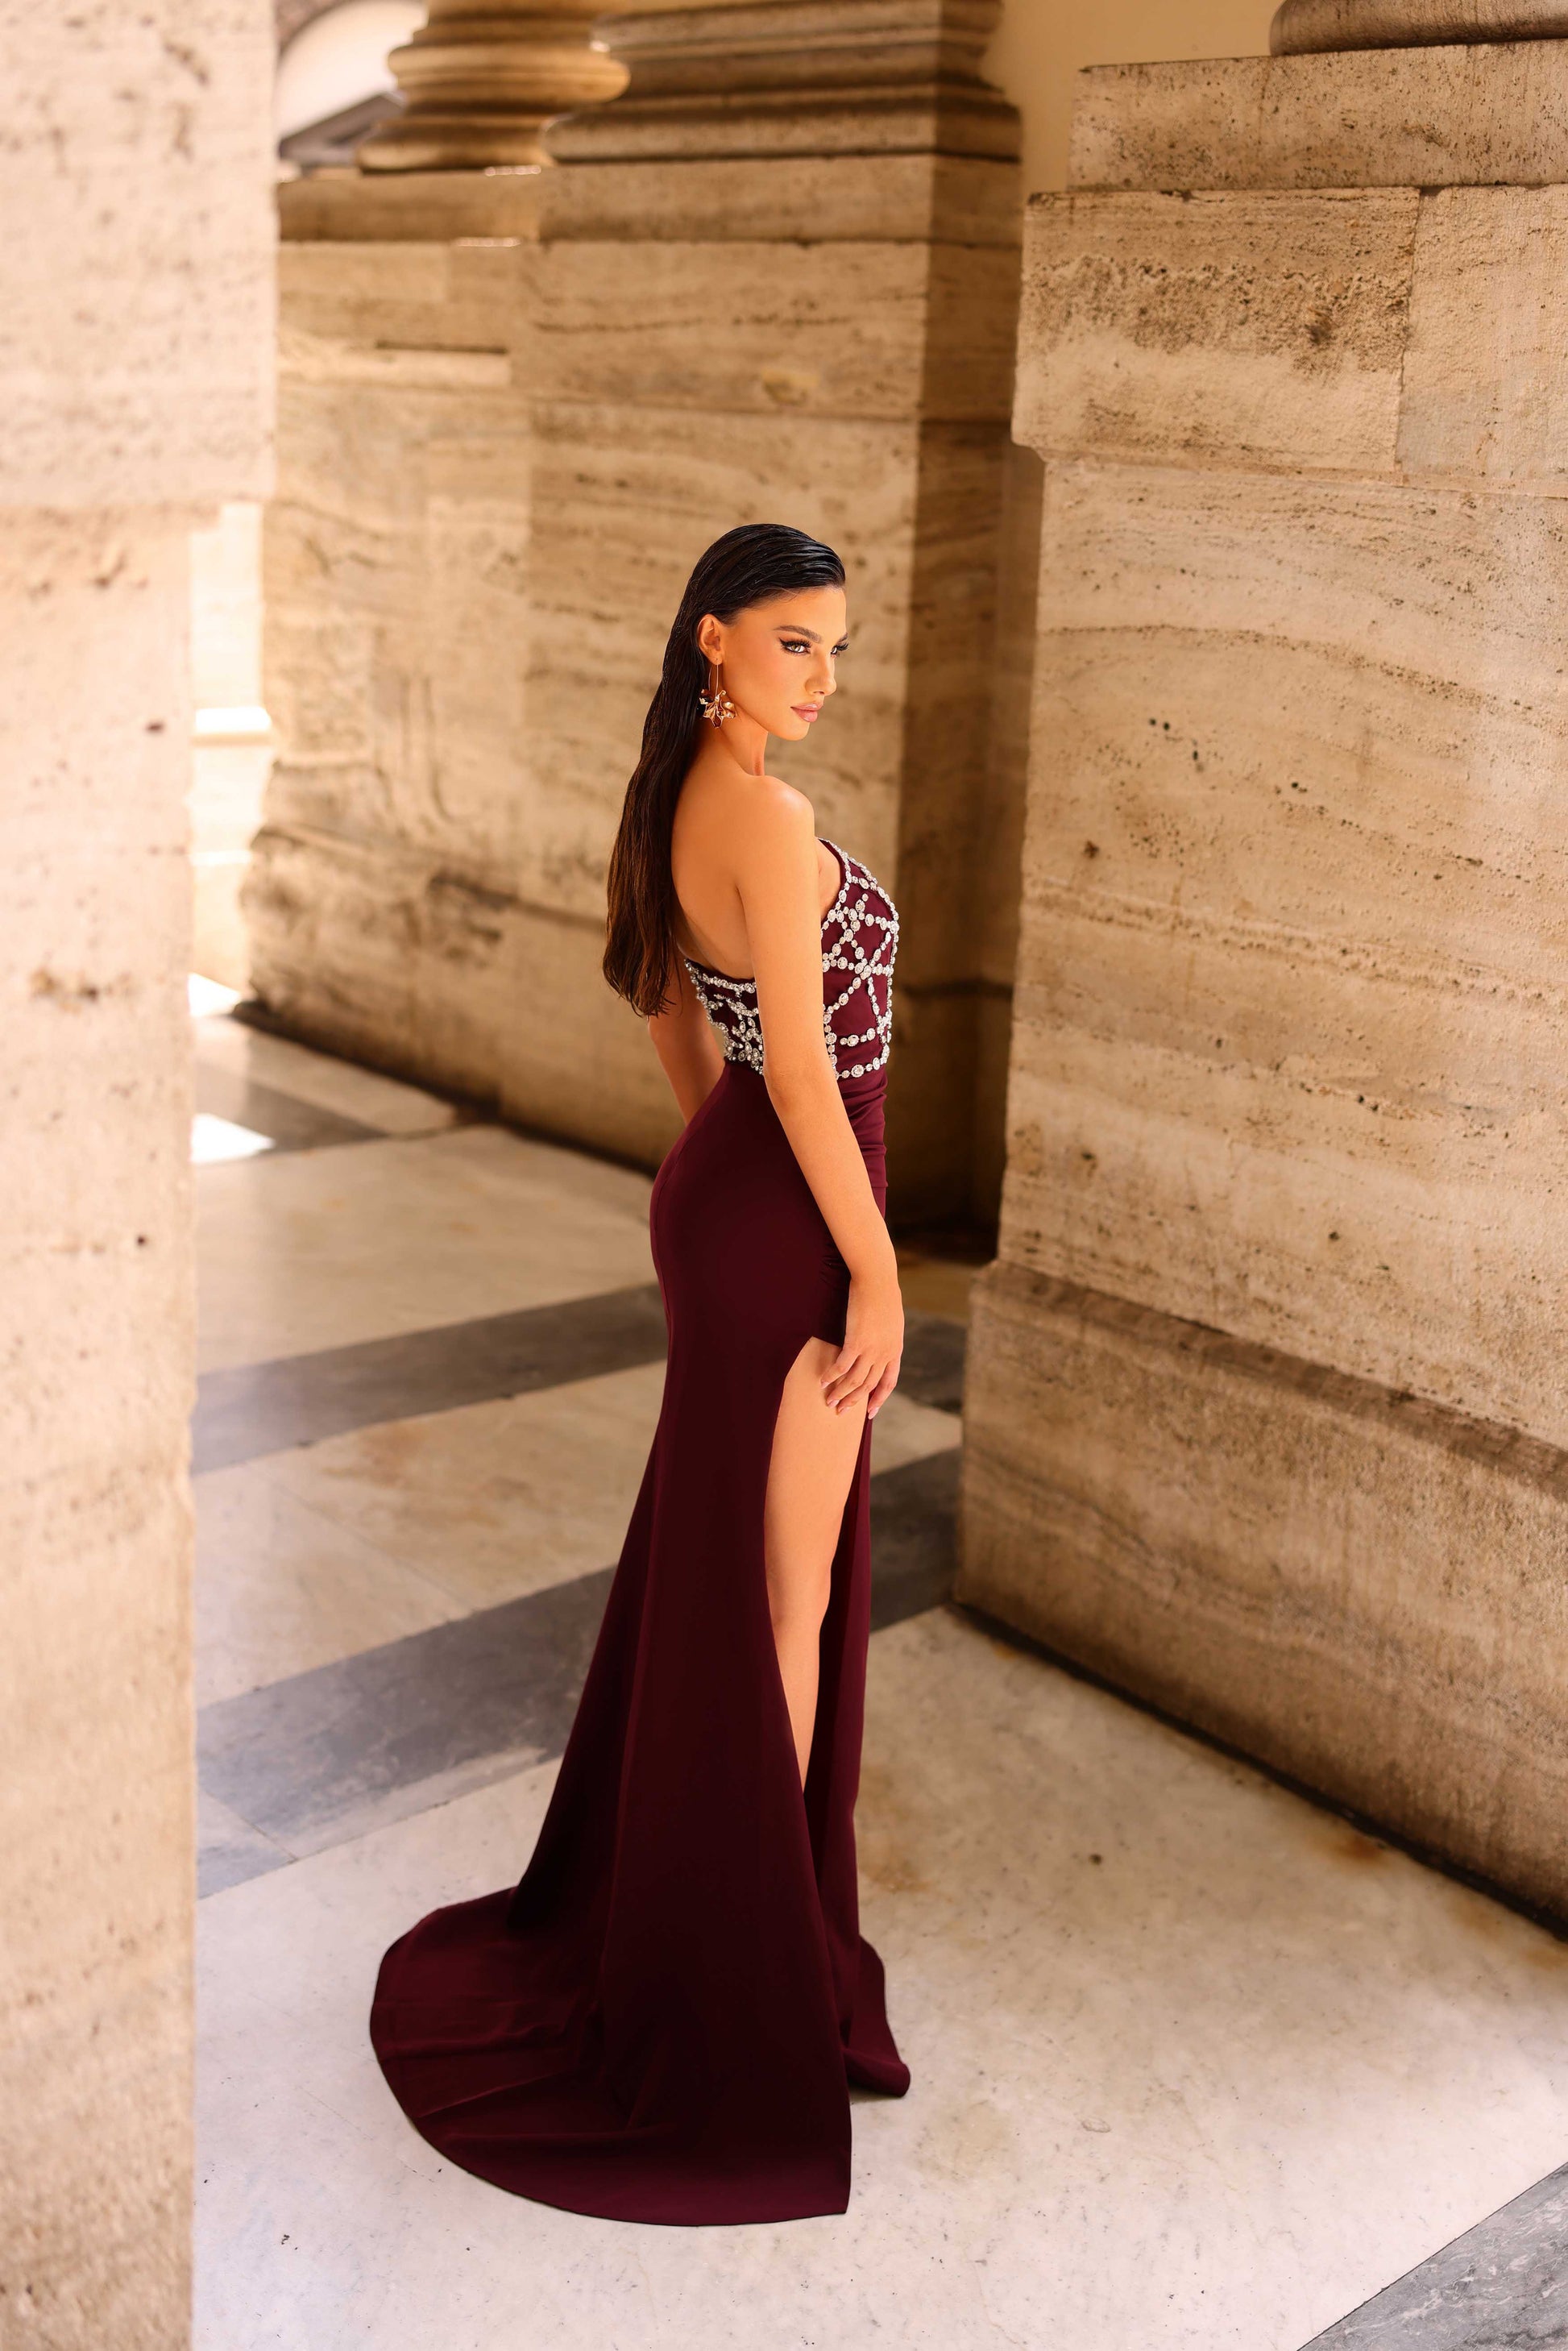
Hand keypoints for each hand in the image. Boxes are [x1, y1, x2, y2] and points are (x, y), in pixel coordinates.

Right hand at [821, 1266, 902, 1418]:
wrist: (877, 1279)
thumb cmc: (883, 1295)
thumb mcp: (892, 1322)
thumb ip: (886, 1338)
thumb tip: (878, 1345)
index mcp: (895, 1350)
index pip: (888, 1383)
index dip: (878, 1399)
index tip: (870, 1412)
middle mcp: (885, 1354)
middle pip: (868, 1386)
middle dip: (854, 1401)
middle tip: (840, 1411)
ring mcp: (871, 1349)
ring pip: (854, 1381)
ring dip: (840, 1393)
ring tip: (829, 1401)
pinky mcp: (856, 1342)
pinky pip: (842, 1366)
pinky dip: (831, 1376)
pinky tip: (822, 1380)